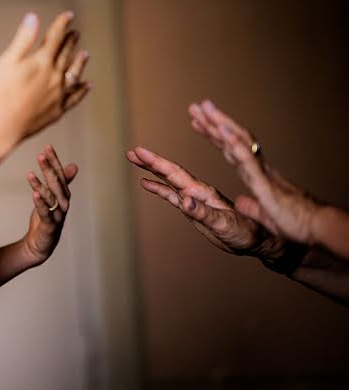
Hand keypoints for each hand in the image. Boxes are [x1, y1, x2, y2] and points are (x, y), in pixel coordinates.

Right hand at [0, 11, 89, 142]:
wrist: (3, 125)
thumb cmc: (0, 93)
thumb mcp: (7, 61)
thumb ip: (23, 39)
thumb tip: (33, 17)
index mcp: (42, 61)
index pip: (55, 37)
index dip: (62, 24)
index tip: (68, 15)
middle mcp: (55, 76)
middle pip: (66, 54)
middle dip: (71, 41)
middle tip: (76, 33)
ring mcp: (58, 94)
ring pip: (74, 74)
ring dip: (80, 63)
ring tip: (85, 54)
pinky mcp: (58, 110)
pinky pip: (75, 97)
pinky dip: (82, 90)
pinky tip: (87, 86)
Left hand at [22, 145, 77, 264]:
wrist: (41, 243)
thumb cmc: (47, 218)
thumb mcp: (53, 198)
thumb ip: (62, 182)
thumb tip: (74, 165)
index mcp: (64, 194)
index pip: (60, 174)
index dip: (54, 161)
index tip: (47, 146)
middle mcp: (63, 203)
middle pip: (56, 183)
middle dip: (48, 169)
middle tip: (41, 155)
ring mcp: (57, 215)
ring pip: (50, 197)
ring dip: (40, 185)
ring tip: (30, 174)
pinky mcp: (50, 226)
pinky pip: (45, 213)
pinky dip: (40, 204)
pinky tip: (34, 194)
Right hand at [125, 145, 284, 258]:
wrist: (258, 239)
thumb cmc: (246, 233)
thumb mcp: (224, 225)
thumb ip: (203, 213)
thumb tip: (184, 201)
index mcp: (203, 192)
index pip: (176, 173)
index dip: (156, 162)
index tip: (141, 150)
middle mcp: (197, 192)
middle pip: (169, 172)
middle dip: (150, 161)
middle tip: (131, 151)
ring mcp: (195, 199)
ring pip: (169, 180)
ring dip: (152, 170)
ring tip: (134, 160)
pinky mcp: (194, 209)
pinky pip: (172, 195)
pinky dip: (159, 188)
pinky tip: (146, 183)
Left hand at [188, 99, 320, 246]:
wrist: (317, 228)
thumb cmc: (295, 221)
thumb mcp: (265, 215)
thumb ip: (252, 206)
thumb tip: (242, 202)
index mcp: (256, 174)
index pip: (231, 150)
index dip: (215, 136)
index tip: (199, 122)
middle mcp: (258, 168)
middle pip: (233, 139)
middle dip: (214, 122)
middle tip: (196, 106)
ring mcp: (261, 172)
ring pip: (239, 142)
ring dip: (221, 124)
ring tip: (205, 108)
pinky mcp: (264, 183)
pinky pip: (248, 160)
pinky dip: (235, 144)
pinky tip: (222, 130)